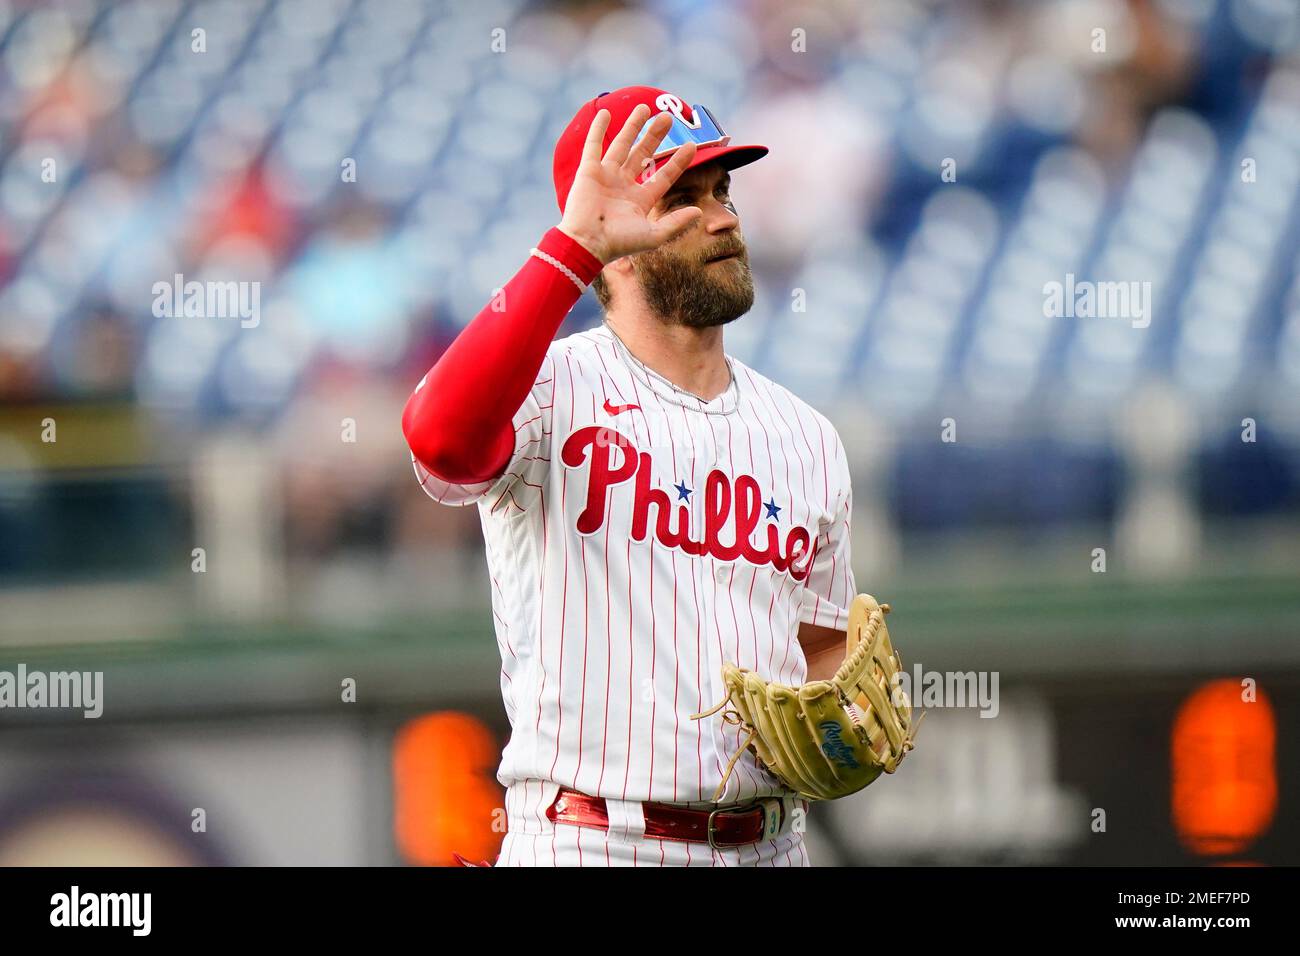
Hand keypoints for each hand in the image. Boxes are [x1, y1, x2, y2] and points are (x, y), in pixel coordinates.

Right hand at [557, 104, 702, 264]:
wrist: (587, 243)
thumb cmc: (619, 243)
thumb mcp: (654, 235)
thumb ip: (676, 223)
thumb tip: (698, 212)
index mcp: (639, 201)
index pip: (663, 176)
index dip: (678, 161)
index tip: (692, 145)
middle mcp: (623, 186)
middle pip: (642, 154)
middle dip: (655, 136)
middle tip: (668, 117)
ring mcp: (606, 177)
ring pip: (622, 145)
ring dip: (632, 126)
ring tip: (644, 107)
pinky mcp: (589, 171)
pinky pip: (594, 145)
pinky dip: (598, 129)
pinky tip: (606, 113)